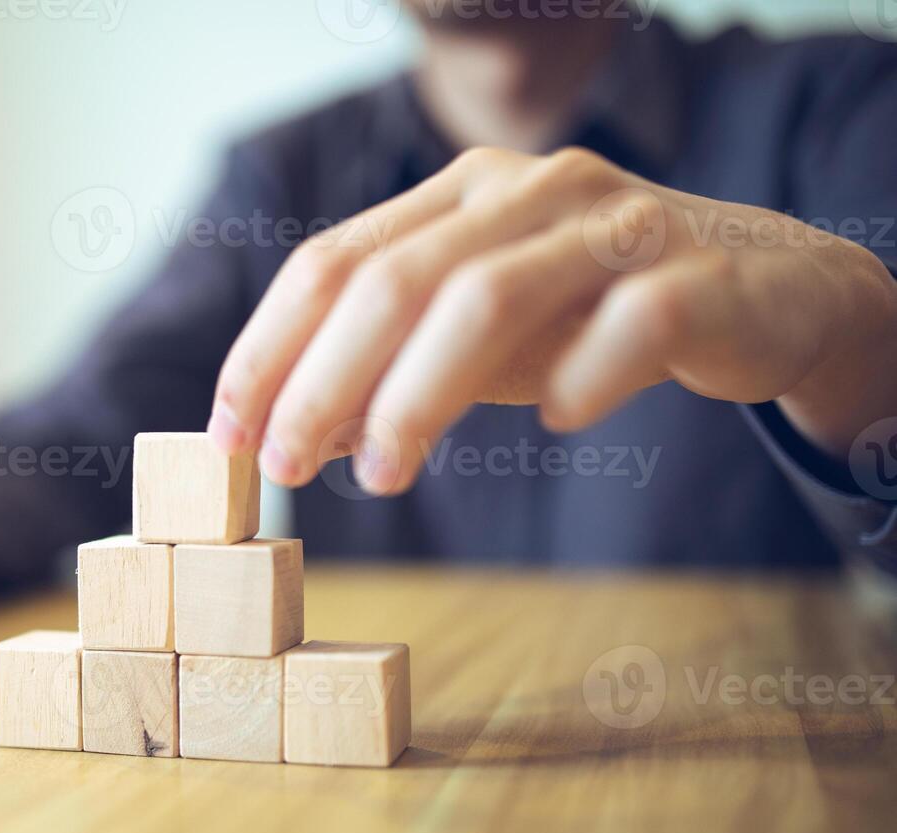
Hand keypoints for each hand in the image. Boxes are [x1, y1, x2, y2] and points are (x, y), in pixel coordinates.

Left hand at [207, 146, 896, 493]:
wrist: (767, 292)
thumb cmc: (595, 317)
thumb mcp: (479, 344)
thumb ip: (396, 373)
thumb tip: (299, 434)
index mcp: (460, 197)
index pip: (332, 262)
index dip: (268, 348)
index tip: (229, 434)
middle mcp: (529, 192)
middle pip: (393, 281)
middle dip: (321, 382)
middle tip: (284, 470)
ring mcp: (616, 225)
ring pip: (489, 297)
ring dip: (418, 396)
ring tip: (382, 476)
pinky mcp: (701, 275)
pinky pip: (630, 325)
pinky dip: (582, 378)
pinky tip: (559, 418)